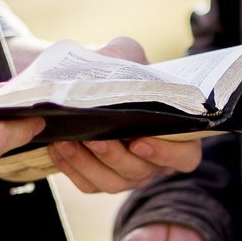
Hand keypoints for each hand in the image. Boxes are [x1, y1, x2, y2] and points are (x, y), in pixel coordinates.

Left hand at [47, 36, 204, 193]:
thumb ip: (125, 57)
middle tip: (96, 137)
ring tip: (67, 141)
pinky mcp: (100, 181)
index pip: (185, 156)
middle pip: (140, 171)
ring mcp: (128, 175)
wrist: (90, 82)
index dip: (166, 153)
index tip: (140, 140)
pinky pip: (87, 184)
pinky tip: (56, 147)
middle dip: (115, 156)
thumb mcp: (126, 55)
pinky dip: (71, 168)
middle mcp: (155, 162)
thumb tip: (108, 64)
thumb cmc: (118, 71)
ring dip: (88, 164)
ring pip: (112, 183)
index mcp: (176, 136)